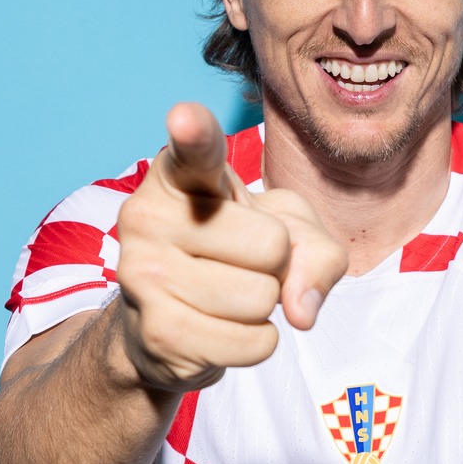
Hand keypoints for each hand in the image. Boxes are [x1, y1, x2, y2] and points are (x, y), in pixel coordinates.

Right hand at [113, 103, 347, 392]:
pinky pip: (254, 343)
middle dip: (276, 265)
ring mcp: (144, 274)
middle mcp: (148, 215)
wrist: (170, 325)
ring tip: (227, 298)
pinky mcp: (158, 332)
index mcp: (179, 175)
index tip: (185, 120)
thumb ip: (319, 252)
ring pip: (262, 299)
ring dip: (264, 308)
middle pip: (271, 246)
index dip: (193, 132)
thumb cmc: (236, 257)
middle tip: (237, 264)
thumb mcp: (292, 234)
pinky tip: (222, 331)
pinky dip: (256, 344)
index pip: (193, 150)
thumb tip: (300, 309)